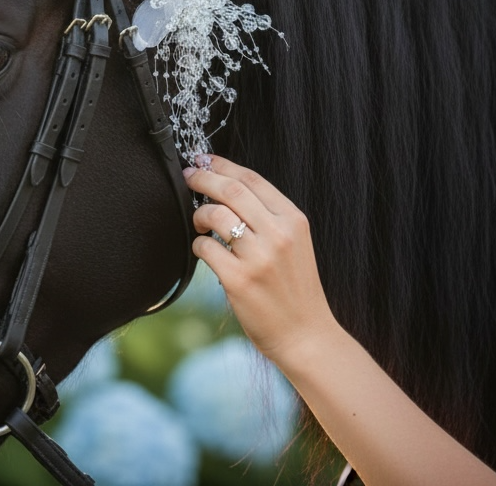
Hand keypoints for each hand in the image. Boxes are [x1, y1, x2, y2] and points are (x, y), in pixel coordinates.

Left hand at [185, 154, 337, 363]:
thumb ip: (269, 218)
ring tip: (200, 224)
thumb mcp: (295, 244)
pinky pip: (206, 249)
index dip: (223, 165)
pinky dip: (198, 246)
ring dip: (199, 215)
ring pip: (215, 216)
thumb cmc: (295, 289)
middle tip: (189, 178)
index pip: (252, 179)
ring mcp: (258, 257)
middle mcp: (278, 234)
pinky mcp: (239, 280)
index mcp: (293, 220)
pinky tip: (204, 252)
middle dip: (203, 178)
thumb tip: (228, 189)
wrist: (306, 335)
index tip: (204, 160)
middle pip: (231, 190)